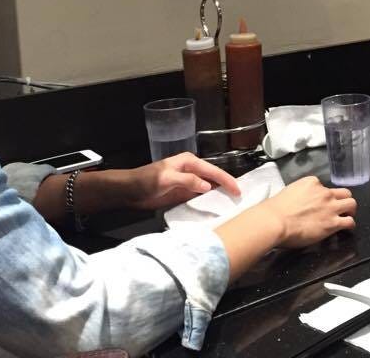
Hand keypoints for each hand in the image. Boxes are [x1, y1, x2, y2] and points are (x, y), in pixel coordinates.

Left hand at [125, 152, 240, 209]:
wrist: (129, 191)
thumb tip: (208, 186)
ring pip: (208, 187)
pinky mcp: (183, 193)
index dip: (226, 180)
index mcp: (189, 162)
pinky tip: (215, 208)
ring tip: (232, 204)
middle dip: (227, 186)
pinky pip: (200, 197)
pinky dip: (208, 201)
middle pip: (214, 178)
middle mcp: (191, 170)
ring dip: (219, 194)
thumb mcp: (166, 179)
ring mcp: (188, 182)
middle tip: (240, 197)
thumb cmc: (146, 181)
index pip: (213, 171)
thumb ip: (188, 181)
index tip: (238, 191)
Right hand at [259, 176, 356, 247]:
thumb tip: (300, 202)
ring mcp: (330, 207)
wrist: (275, 221)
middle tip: (341, 207)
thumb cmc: (275, 209)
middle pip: (344, 192)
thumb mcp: (289, 192)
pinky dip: (350, 225)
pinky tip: (347, 228)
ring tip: (347, 216)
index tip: (320, 203)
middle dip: (343, 200)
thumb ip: (300, 194)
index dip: (323, 196)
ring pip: (351, 204)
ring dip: (350, 210)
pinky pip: (349, 222)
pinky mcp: (333, 223)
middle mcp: (324, 193)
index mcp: (312, 183)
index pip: (324, 186)